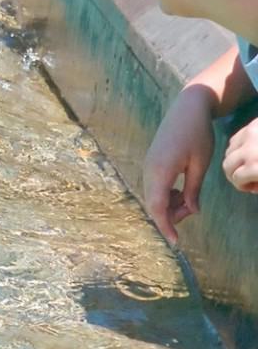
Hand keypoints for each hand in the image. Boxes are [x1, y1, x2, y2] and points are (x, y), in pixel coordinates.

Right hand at [143, 87, 214, 244]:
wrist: (187, 107)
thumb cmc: (197, 134)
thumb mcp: (200, 164)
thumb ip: (193, 189)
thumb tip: (191, 210)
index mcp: (160, 171)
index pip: (158, 206)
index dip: (165, 226)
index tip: (176, 241)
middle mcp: (149, 169)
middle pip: (153, 203)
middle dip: (171, 214)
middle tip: (193, 211)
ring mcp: (148, 165)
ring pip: (153, 195)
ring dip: (169, 204)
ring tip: (190, 200)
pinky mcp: (151, 161)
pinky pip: (154, 185)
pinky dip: (166, 194)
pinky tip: (181, 191)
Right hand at [223, 118, 257, 192]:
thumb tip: (252, 188)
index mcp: (256, 165)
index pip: (237, 178)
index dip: (243, 186)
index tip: (251, 187)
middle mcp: (249, 151)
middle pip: (228, 165)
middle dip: (235, 174)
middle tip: (246, 178)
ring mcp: (249, 135)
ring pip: (229, 152)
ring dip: (235, 160)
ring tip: (247, 163)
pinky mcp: (251, 125)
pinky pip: (235, 139)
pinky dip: (238, 147)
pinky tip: (249, 149)